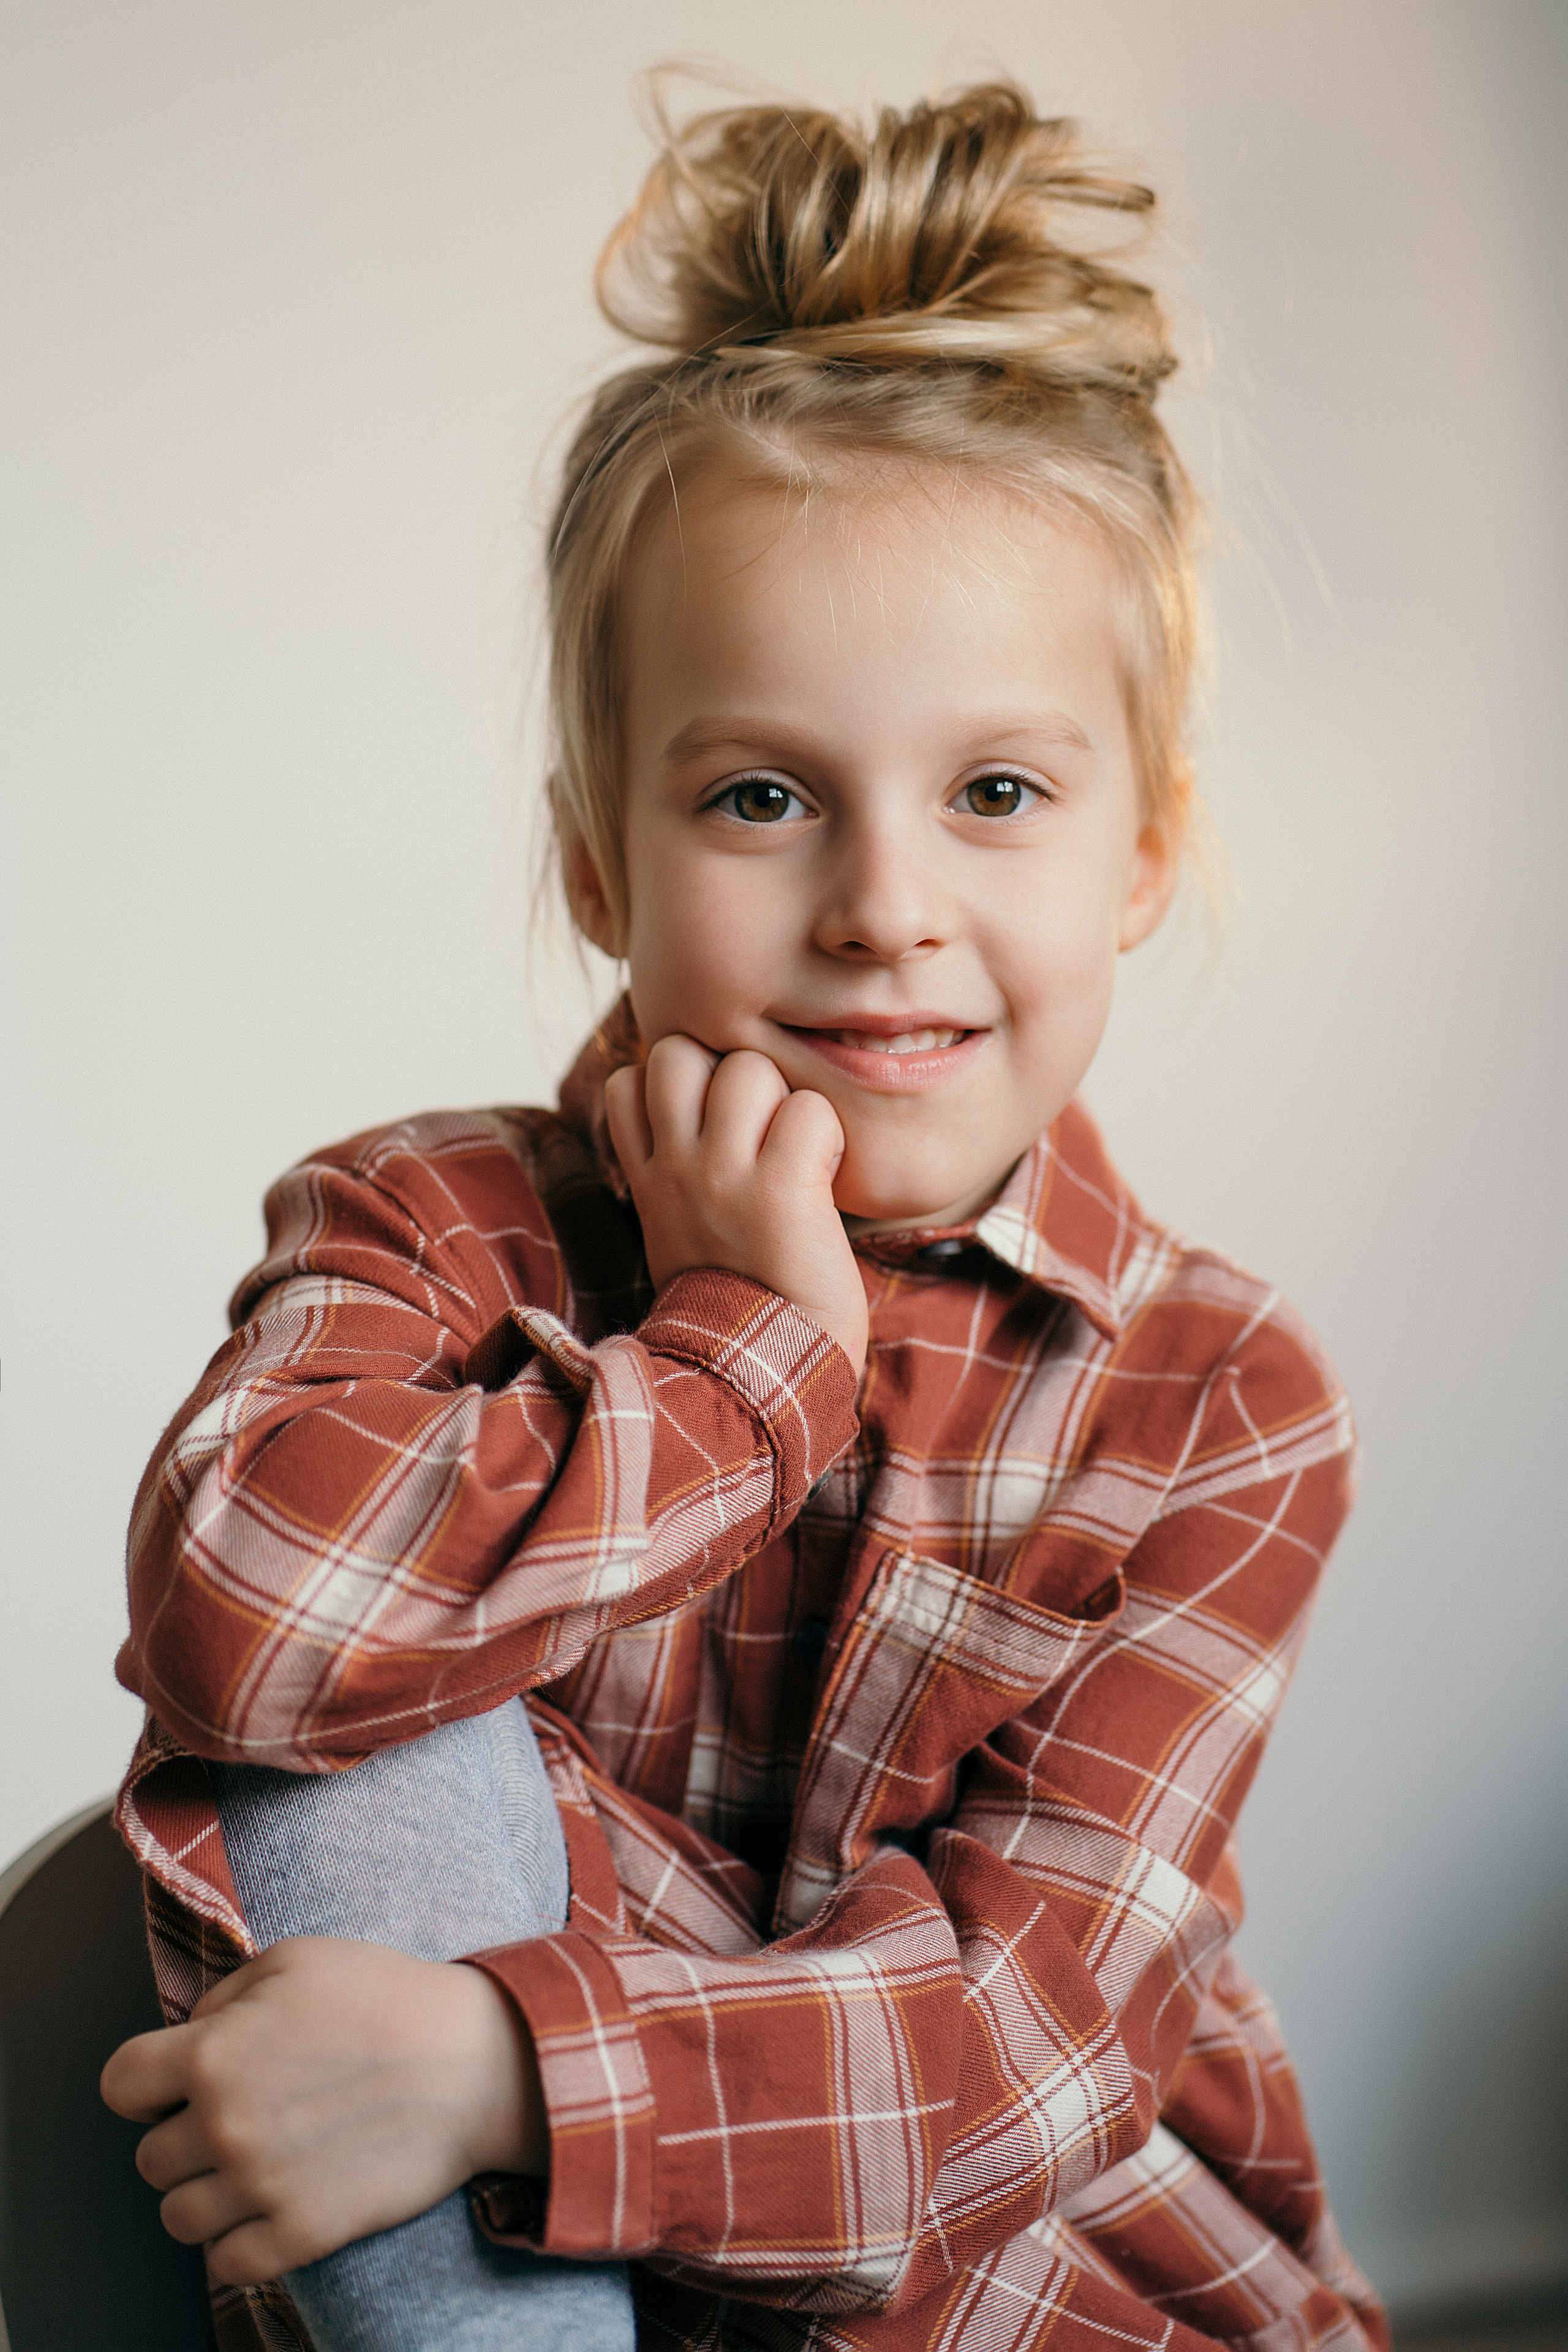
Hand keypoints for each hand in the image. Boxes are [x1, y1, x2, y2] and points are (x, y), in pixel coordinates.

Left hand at [100, 1937, 543, 2285]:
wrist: (476, 2062)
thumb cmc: (389, 1998)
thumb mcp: (298, 1959)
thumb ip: (226, 1994)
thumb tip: (189, 2033)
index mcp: (215, 2052)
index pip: (119, 2085)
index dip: (145, 2080)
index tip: (176, 2080)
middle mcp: (225, 2125)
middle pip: (150, 2158)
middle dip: (185, 2135)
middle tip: (239, 2115)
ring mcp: (261, 2186)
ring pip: (179, 2217)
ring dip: (206, 2193)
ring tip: (254, 2163)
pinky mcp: (302, 2233)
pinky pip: (227, 2263)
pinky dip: (238, 2242)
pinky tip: (270, 2203)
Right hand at [605, 1036, 867, 1372]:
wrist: (761, 1374)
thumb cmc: (736, 1303)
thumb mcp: (677, 1231)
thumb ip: (678, 1172)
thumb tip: (702, 1116)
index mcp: (649, 1179)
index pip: (631, 1080)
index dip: (678, 1083)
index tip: (713, 1123)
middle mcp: (676, 1168)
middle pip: (682, 1052)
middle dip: (728, 1072)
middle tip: (761, 1129)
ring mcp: (724, 1175)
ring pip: (746, 1066)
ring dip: (783, 1097)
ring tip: (796, 1152)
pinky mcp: (781, 1189)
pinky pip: (809, 1109)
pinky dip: (828, 1133)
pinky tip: (825, 1175)